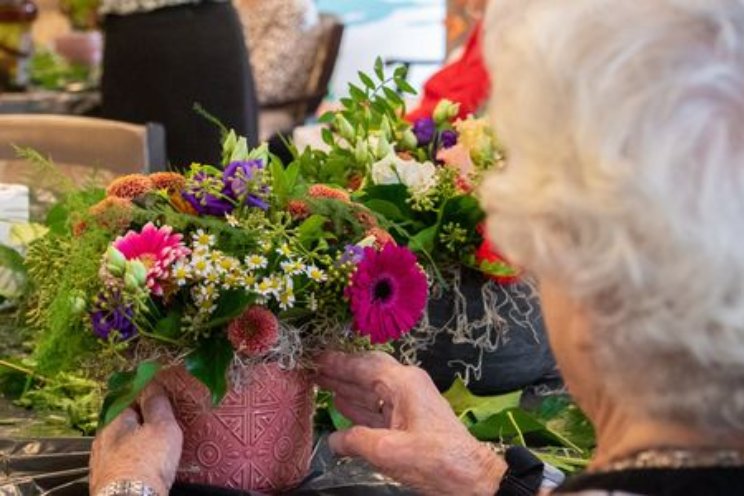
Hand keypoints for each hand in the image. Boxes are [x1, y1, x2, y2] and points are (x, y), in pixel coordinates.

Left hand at [89, 384, 182, 495]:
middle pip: (124, 422)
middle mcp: (102, 437)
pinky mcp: (102, 479)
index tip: (161, 399)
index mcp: (115, 420)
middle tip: (160, 425)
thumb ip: (157, 404)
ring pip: (119, 444)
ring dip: (133, 443)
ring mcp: (99, 461)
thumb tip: (152, 383)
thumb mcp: (162, 427)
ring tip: (153, 448)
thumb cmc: (147, 463)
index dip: (146, 397)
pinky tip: (142, 466)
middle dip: (140, 422)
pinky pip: (119, 463)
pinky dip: (130, 461)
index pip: (130, 398)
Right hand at [316, 351, 505, 495]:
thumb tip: (334, 440)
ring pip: (371, 389)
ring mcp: (408, 402)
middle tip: (312, 367)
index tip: (316, 357)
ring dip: (346, 387)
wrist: (469, 476)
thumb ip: (357, 442)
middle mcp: (406, 386)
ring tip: (319, 382)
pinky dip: (358, 405)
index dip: (338, 362)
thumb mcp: (390, 451)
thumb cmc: (436, 459)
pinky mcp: (409, 420)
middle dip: (340, 371)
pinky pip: (377, 407)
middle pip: (367, 372)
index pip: (364, 365)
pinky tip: (341, 404)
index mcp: (404, 383)